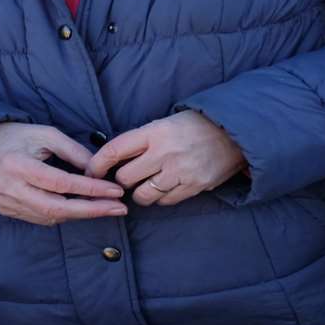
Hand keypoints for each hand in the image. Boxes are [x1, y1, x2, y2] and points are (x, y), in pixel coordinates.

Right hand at [0, 122, 127, 225]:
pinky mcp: (9, 211)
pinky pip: (41, 218)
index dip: (90, 188)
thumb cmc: (14, 136)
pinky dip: (64, 214)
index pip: (60, 183)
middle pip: (57, 208)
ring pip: (51, 217)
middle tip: (119, 208)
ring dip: (81, 214)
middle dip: (91, 210)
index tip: (115, 190)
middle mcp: (12, 189)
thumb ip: (72, 150)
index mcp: (18, 165)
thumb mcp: (44, 134)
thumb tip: (97, 169)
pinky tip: (82, 208)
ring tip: (107, 207)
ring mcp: (8, 204)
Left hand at [86, 111, 246, 207]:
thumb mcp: (166, 122)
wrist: (234, 133)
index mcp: (155, 132)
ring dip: (140, 192)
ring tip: (147, 183)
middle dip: (121, 180)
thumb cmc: (195, 126)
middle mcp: (165, 152)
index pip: (115, 150)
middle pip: (125, 178)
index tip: (91, 171)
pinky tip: (165, 187)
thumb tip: (113, 158)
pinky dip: (160, 198)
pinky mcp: (193, 187)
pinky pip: (164, 202)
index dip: (97, 164)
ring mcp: (180, 172)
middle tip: (126, 178)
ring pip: (143, 195)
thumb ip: (142, 140)